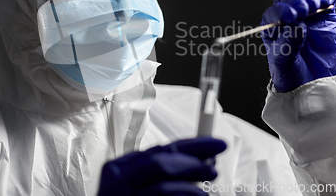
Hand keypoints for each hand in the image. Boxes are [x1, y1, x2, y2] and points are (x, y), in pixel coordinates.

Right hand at [98, 137, 226, 195]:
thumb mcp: (137, 185)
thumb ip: (160, 172)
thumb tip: (201, 159)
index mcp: (121, 167)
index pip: (162, 149)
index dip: (193, 145)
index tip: (217, 145)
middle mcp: (118, 180)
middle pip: (160, 162)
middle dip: (192, 163)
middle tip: (213, 168)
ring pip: (161, 186)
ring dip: (189, 186)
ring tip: (205, 193)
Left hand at [261, 0, 335, 92]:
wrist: (311, 84)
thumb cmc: (290, 73)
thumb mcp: (283, 63)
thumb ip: (288, 44)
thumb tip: (297, 26)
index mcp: (272, 26)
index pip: (273, 11)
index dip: (281, 10)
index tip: (289, 17)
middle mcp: (288, 17)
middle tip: (303, 11)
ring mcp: (307, 15)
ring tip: (314, 9)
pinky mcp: (324, 16)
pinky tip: (327, 3)